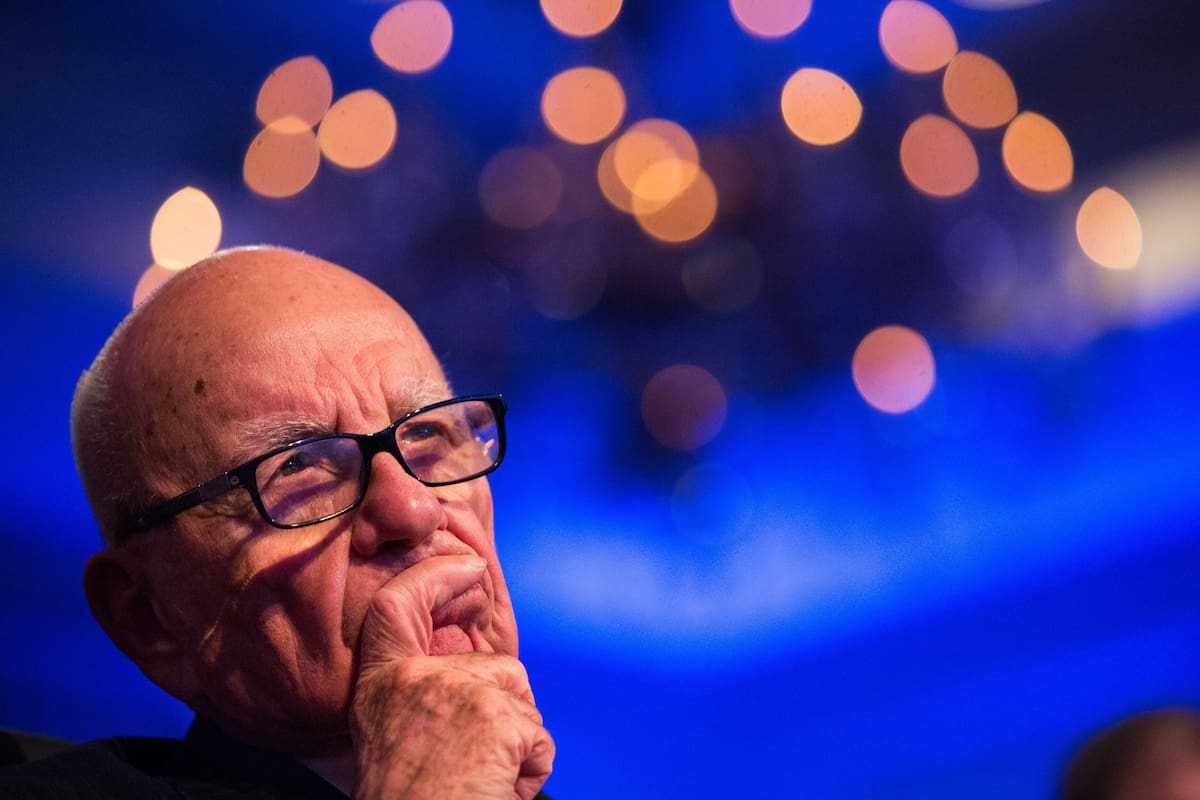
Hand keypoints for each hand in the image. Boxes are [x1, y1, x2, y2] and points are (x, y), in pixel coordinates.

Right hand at [350, 556, 553, 799]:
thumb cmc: (413, 799)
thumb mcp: (397, 737)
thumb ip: (424, 696)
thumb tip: (478, 677)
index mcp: (382, 687)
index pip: (395, 609)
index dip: (433, 577)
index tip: (467, 565)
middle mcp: (413, 680)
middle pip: (494, 667)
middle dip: (507, 711)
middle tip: (473, 765)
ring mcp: (455, 692)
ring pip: (521, 700)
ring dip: (516, 743)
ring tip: (479, 781)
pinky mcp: (495, 715)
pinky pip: (539, 739)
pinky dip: (530, 771)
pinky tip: (495, 791)